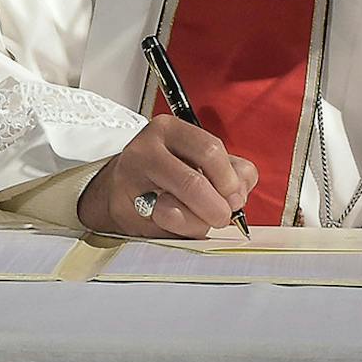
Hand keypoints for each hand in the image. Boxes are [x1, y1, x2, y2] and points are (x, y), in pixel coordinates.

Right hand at [75, 115, 256, 237]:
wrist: (123, 189)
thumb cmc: (170, 174)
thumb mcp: (203, 161)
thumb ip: (233, 172)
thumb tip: (238, 195)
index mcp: (170, 130)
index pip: (210, 150)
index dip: (229, 180)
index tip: (234, 196)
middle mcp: (146, 150)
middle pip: (193, 183)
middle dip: (216, 208)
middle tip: (221, 216)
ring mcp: (132, 180)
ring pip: (175, 211)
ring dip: (197, 224)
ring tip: (197, 221)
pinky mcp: (124, 209)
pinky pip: (162, 228)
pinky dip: (179, 231)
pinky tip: (177, 224)